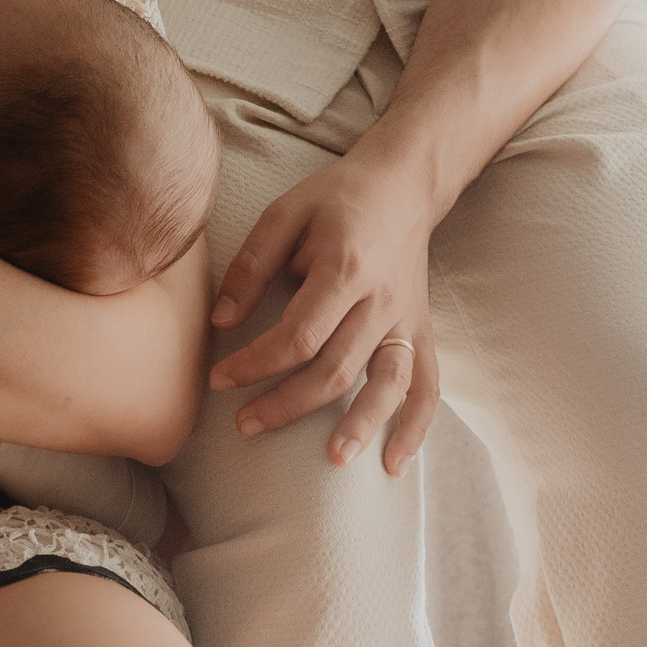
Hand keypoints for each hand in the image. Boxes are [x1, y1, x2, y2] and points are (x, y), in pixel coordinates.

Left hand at [207, 145, 439, 476]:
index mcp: (344, 268)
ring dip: (361, 426)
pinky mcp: (422, 328)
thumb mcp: (284, 214)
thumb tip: (220, 322)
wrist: (402, 183)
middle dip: (287, 405)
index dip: (255, 364)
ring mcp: (407, 318)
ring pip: (387, 385)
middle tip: (244, 426)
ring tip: (331, 462)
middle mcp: (381, 299)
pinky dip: (416, 428)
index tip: (220, 379)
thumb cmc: (335, 198)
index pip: (298, 335)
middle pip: (336, 369)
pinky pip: (427, 386)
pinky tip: (394, 463)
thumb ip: (251, 266)